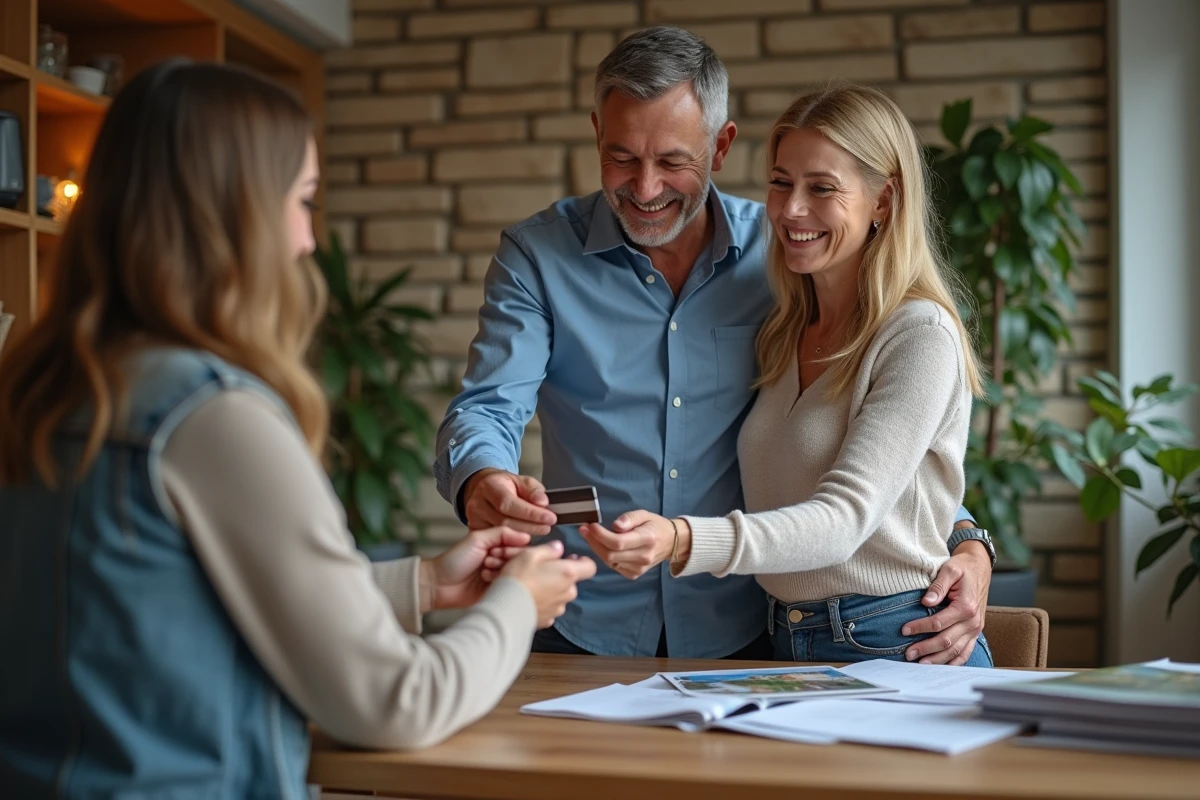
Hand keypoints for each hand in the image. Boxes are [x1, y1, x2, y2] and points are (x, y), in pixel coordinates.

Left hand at [421, 526, 531, 611]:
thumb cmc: (455, 560)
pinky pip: (509, 586)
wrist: (439, 584)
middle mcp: (501, 560)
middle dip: (505, 558)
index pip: (519, 544)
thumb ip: (502, 533)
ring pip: (515, 572)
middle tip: (489, 560)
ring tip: (484, 569)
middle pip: (520, 559)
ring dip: (501, 570)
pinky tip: (485, 579)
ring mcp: (500, 576)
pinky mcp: (498, 591)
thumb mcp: (477, 539)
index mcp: (497, 545)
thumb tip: (527, 536)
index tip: (499, 550)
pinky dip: (499, 581)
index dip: (514, 547)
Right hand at [462, 468, 555, 534]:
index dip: (531, 513)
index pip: (509, 503)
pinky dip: (513, 545)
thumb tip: (542, 503)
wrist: (485, 490)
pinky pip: (495, 543)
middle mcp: (477, 503)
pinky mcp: (475, 532)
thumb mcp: (522, 482)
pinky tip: (525, 542)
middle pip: (504, 522)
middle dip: (530, 527)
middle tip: (547, 527)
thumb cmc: (506, 487)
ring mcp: (473, 519)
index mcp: (489, 486)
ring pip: (499, 535)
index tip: (550, 518)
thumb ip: (533, 491)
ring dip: (523, 537)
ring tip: (539, 533)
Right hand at [499, 540, 597, 627]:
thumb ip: (549, 549)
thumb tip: (559, 548)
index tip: (570, 558)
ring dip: (551, 590)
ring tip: (532, 586)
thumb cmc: (518, 577)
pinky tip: (529, 599)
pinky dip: (543, 603)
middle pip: (572, 582)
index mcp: (568, 574)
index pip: (590, 567)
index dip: (582, 562)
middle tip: (541, 570)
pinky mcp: (547, 621)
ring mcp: (558, 609)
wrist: (504, 609)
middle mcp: (568, 593)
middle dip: (560, 576)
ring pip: (560, 596)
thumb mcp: (530, 554)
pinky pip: (550, 609)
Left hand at [577, 510, 682, 578]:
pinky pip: (613, 566)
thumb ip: (629, 518)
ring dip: (596, 548)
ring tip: (590, 535)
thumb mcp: (644, 514)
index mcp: (647, 539)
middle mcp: (643, 557)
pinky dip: (605, 556)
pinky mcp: (634, 574)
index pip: (618, 542)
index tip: (589, 525)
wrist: (671, 542)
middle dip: (593, 541)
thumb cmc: (655, 525)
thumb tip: (615, 526)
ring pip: (609, 561)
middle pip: (610, 554)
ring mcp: (639, 568)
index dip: (600, 535)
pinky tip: (602, 546)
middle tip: (584, 529)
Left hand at [901, 543, 991, 663]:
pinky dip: (954, 662)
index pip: (939, 623)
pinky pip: (966, 652)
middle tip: (908, 654)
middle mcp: (973, 621)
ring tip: (920, 664)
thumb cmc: (963, 568)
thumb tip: (926, 602)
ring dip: (938, 659)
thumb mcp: (950, 569)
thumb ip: (938, 585)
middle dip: (926, 648)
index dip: (920, 627)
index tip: (904, 630)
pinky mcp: (975, 632)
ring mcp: (975, 629)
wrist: (979, 569)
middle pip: (947, 641)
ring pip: (956, 651)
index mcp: (966, 606)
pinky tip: (941, 667)